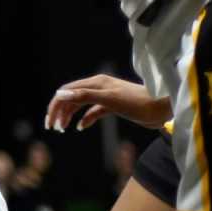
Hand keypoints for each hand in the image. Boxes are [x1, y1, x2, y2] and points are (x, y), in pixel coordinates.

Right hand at [44, 74, 170, 131]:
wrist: (161, 108)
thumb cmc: (136, 102)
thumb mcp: (108, 99)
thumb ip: (84, 96)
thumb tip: (60, 95)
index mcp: (95, 82)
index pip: (67, 91)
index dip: (56, 105)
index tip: (50, 122)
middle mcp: (98, 87)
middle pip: (71, 97)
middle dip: (60, 111)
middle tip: (53, 127)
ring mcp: (105, 97)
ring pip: (81, 105)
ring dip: (70, 115)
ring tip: (63, 128)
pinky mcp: (113, 106)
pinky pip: (93, 111)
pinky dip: (85, 119)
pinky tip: (81, 127)